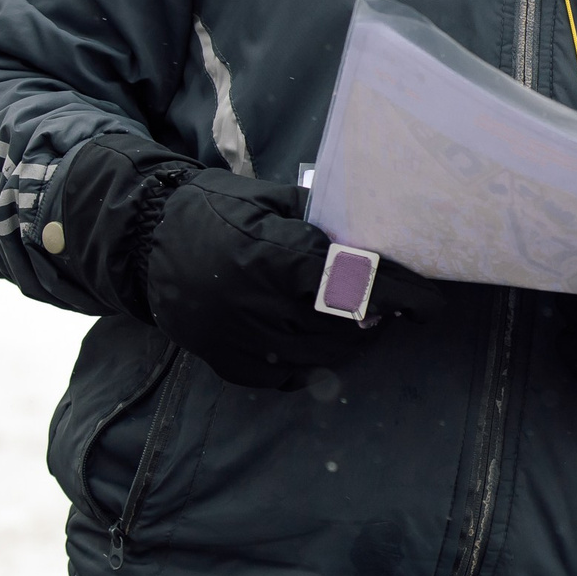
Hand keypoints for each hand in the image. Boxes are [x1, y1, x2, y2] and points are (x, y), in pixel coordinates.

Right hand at [52, 134, 441, 387]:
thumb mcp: (267, 199)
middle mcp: (255, 301)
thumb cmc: (215, 209)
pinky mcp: (222, 359)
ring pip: (317, 357)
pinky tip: (315, 345)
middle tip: (391, 309)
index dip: (400, 294)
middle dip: (375, 319)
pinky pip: (280, 376)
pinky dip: (306, 366)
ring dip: (348, 343)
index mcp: (272, 254)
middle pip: (341, 326)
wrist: (143, 239)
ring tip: (359, 325)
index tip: (433, 304)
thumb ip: (316, 220)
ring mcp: (236, 335)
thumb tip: (371, 234)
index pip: (353, 282)